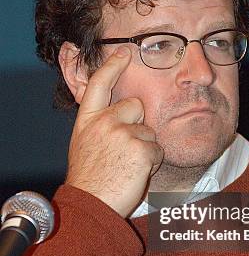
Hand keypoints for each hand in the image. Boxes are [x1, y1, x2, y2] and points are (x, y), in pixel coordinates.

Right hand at [65, 46, 163, 216]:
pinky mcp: (140, 148)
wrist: (91, 204)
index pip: (100, 84)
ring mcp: (121, 133)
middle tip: (123, 150)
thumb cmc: (90, 179)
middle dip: (137, 123)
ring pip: (149, 131)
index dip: (113, 65)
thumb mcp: (85, 144)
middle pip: (136, 106)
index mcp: (88, 120)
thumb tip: (118, 111)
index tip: (123, 51)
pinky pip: (157, 149)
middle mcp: (103, 121)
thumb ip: (100, 125)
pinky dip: (151, 162)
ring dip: (144, 147)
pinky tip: (134, 172)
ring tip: (126, 166)